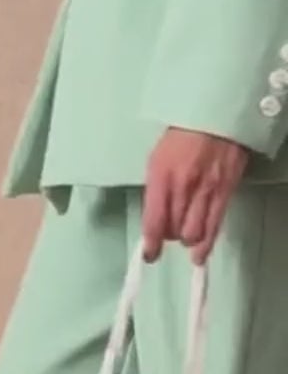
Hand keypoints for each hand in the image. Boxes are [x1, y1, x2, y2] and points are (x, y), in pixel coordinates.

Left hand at [142, 127, 248, 263]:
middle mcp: (182, 187)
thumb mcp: (157, 158)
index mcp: (160, 176)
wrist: (216, 118)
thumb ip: (155, 188)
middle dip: (169, 236)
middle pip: (173, 230)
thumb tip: (154, 215)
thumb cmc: (182, 134)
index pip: (153, 220)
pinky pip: (214, 227)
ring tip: (185, 236)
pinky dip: (206, 244)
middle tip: (169, 232)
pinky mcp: (225, 193)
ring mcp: (206, 191)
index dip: (150, 244)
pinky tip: (200, 254)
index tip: (148, 256)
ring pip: (193, 233)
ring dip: (187, 240)